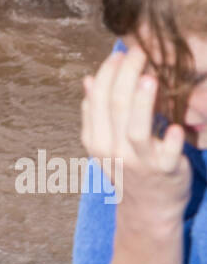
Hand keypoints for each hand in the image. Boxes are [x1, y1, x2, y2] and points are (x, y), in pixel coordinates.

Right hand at [81, 46, 190, 214]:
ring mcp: (138, 162)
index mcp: (96, 140)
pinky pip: (166, 154)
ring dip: (142, 102)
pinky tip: (175, 126)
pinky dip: (170, 140)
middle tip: (139, 53)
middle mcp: (113, 150)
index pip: (97, 100)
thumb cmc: (128, 170)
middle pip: (116, 107)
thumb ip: (95, 112)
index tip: (119, 54)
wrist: (148, 211)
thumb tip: (89, 79)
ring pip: (135, 129)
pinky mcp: (164, 172)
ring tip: (150, 78)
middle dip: (126, 74)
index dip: (107, 73)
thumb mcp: (104, 142)